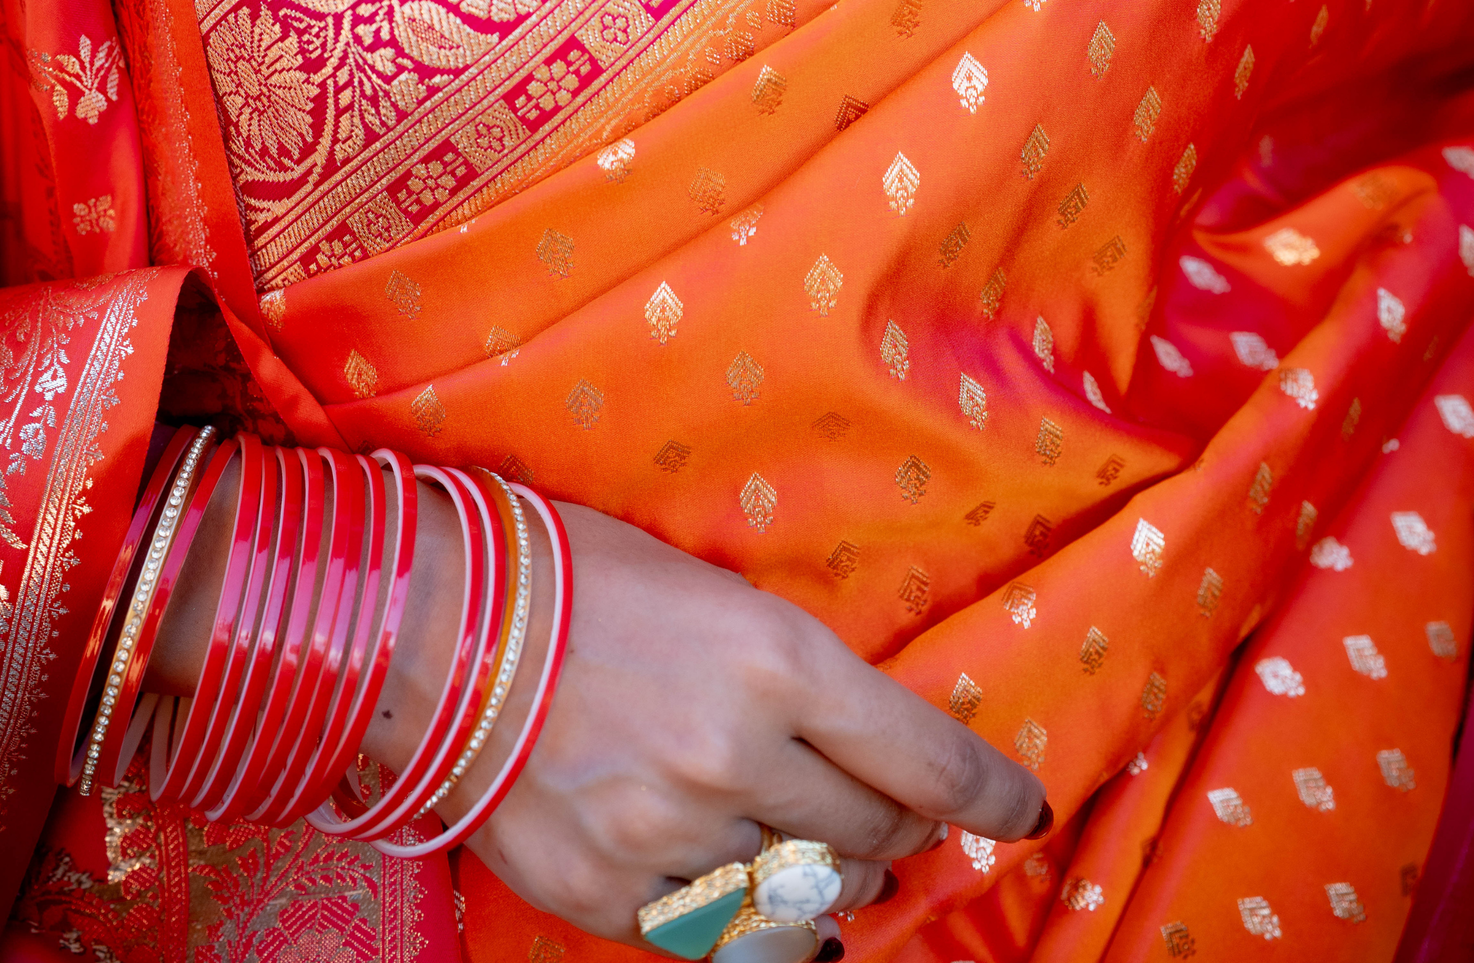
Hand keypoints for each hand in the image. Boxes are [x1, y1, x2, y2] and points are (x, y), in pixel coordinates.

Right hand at [406, 501, 1044, 945]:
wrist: (426, 629)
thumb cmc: (569, 574)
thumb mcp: (707, 590)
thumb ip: (786, 671)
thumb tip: (856, 737)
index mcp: (773, 657)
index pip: (923, 755)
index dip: (987, 792)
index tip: (1018, 809)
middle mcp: (739, 756)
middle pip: (873, 834)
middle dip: (899, 833)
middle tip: (897, 822)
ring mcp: (675, 837)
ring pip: (806, 898)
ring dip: (830, 883)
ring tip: (824, 858)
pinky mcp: (613, 897)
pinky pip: (720, 940)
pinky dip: (753, 926)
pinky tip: (755, 899)